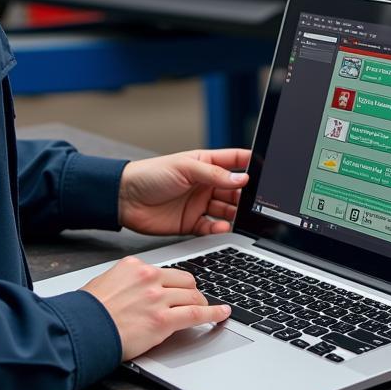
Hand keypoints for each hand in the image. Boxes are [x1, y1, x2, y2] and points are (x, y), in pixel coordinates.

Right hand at [81, 256, 229, 359]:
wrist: (81, 331)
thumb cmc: (86, 313)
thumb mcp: (105, 284)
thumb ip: (126, 283)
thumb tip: (135, 290)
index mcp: (135, 267)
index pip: (166, 272)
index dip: (177, 283)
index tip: (181, 289)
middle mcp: (148, 278)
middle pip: (184, 281)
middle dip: (191, 292)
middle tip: (194, 301)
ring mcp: (157, 298)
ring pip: (192, 296)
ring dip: (201, 304)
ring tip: (208, 310)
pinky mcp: (162, 320)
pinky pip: (196, 314)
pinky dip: (213, 314)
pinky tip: (222, 314)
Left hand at [117, 148, 250, 236]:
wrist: (124, 198)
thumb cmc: (150, 174)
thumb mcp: (185, 168)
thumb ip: (214, 174)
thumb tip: (242, 178)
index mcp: (205, 164)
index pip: (235, 161)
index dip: (251, 164)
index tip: (266, 170)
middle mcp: (205, 184)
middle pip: (235, 189)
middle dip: (246, 195)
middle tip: (255, 201)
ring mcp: (199, 204)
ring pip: (226, 210)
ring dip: (234, 213)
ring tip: (239, 216)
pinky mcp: (191, 223)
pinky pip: (211, 227)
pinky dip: (219, 228)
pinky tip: (222, 226)